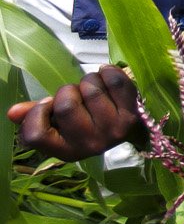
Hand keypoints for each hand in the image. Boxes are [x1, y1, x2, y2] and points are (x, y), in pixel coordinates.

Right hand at [9, 65, 141, 160]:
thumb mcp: (60, 124)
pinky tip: (106, 76)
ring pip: (89, 90)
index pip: (36, 134)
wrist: (132, 128)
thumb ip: (34, 116)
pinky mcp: (132, 115)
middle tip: (77, 95)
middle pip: (65, 106)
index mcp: (65, 151)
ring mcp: (113, 131)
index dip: (38, 112)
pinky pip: (115, 82)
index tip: (49, 104)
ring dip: (89, 81)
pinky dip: (108, 72)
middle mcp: (89, 145)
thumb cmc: (88, 121)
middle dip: (68, 91)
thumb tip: (12, 112)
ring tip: (93, 89)